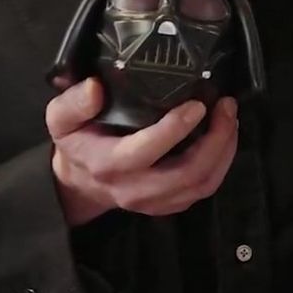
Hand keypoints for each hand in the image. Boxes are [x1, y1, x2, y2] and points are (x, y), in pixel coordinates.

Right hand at [46, 77, 238, 225]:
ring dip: (224, 151)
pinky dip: (222, 163)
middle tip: (227, 106)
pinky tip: (225, 136)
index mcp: (108, 164)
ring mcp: (154, 201)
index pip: (145, 151)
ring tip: (231, 117)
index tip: (197, 104)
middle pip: (186, 174)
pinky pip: (203, 190)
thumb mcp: (61, 118)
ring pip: (201, 185)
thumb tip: (95, 88)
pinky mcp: (169, 204)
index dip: (175, 129)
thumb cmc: (76, 142)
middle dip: (216, 140)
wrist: (79, 182)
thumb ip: (74, 102)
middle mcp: (134, 188)